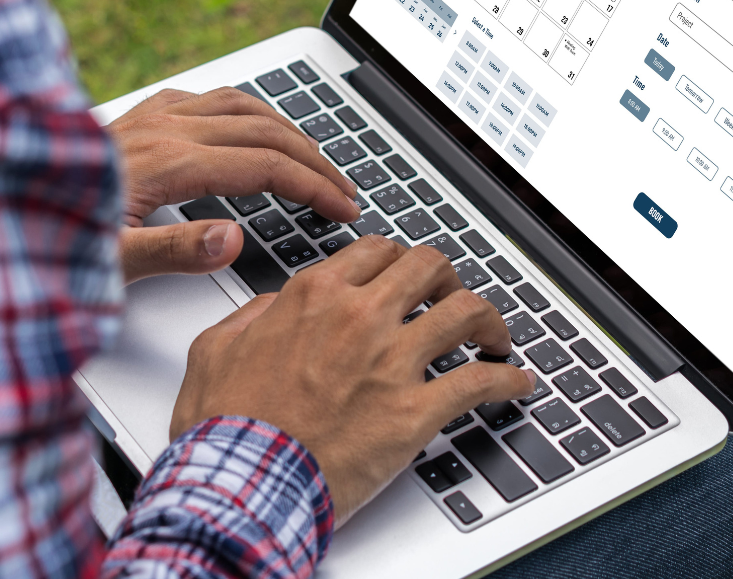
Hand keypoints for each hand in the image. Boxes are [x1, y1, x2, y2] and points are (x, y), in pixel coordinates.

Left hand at [107, 87, 360, 281]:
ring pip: (243, 105)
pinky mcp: (140, 114)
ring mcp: (151, 115)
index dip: (313, 188)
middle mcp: (162, 128)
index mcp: (165, 162)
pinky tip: (256, 126)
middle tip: (345, 192)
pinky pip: (210, 98)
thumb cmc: (44, 231)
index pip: (263, 167)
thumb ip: (173, 251)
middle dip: (315, 161)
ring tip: (317, 161)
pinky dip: (250, 110)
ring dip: (289, 130)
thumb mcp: (107, 260)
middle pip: (264, 130)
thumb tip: (233, 239)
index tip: (344, 210)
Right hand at [170, 236, 535, 523]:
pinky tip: (516, 382)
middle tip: (451, 297)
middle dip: (448, 279)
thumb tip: (272, 307)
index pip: (377, 251)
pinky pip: (479, 383)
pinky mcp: (415, 412)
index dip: (400, 260)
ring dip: (488, 320)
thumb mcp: (215, 349)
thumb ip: (250, 316)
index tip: (407, 275)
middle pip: (429, 268)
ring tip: (494, 336)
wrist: (244, 482)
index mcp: (315, 296)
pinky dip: (507, 380)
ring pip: (465, 313)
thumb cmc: (229, 426)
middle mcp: (360, 318)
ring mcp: (392, 362)